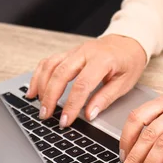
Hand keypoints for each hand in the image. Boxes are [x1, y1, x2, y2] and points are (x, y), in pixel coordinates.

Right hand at [26, 34, 146, 126]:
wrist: (128, 42)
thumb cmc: (129, 62)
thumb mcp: (125, 83)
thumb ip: (105, 98)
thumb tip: (89, 115)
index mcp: (102, 60)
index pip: (82, 85)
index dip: (72, 105)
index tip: (65, 120)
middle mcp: (85, 52)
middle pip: (60, 74)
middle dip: (50, 97)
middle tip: (46, 115)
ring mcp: (75, 51)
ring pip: (51, 66)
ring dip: (41, 86)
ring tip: (39, 106)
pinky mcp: (69, 53)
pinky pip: (49, 62)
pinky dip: (38, 76)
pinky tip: (34, 90)